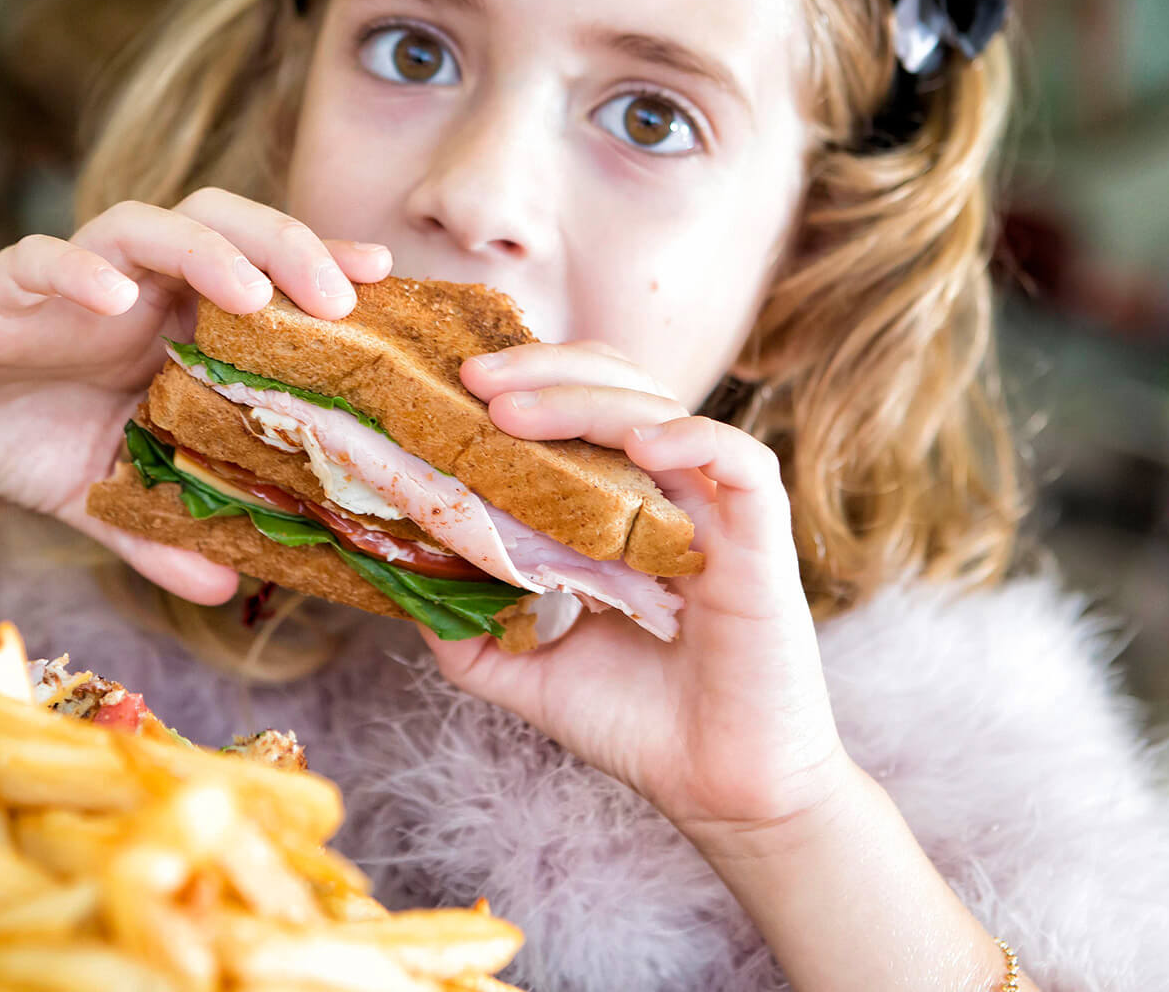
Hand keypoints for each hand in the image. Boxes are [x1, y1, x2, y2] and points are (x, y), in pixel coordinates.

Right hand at [0, 188, 390, 604]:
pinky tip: (112, 299)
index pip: (264, 276)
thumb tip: (227, 591)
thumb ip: (159, 534)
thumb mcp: (98, 497)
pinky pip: (45, 260)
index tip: (389, 285)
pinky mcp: (3, 284)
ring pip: (150, 224)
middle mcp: (138, 285)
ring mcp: (74, 277)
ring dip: (207, 249)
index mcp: (174, 322)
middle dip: (289, 246)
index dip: (325, 271)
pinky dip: (80, 273)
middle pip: (227, 224)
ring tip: (250, 291)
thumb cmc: (11, 434)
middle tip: (340, 295)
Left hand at [424, 341, 852, 840]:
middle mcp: (673, 499)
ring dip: (586, 400)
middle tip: (472, 381)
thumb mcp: (531, 674)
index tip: (453, 390)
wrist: (720, 794)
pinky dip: (693, 437)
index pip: (582, 414)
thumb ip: (473, 632)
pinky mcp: (765, 543)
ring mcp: (720, 515)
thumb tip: (404, 584)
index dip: (526, 387)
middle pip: (619, 390)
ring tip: (513, 411)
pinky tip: (639, 442)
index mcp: (625, 514)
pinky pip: (743, 462)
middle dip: (544, 373)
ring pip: (663, 413)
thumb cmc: (641, 730)